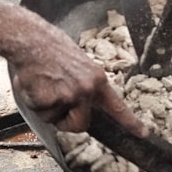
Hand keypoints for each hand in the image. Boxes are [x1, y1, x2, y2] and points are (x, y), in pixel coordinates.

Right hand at [10, 24, 147, 136]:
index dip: (130, 122)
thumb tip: (82, 104)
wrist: (28, 38)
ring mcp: (69, 95)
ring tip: (42, 84)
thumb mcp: (78, 63)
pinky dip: (33, 103)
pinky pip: (41, 113)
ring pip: (55, 119)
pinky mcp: (50, 99)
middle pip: (81, 125)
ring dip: (46, 109)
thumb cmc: (49, 47)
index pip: (117, 106)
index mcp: (96, 79)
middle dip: (67, 122)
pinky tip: (32, 83)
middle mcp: (87, 89)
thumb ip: (84, 84)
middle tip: (55, 104)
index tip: (143, 133)